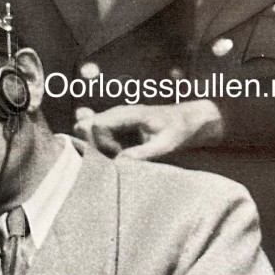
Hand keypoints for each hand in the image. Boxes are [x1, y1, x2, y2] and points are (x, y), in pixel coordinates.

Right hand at [73, 100, 223, 159]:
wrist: (187, 121)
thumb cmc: (178, 131)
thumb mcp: (164, 145)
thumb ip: (142, 153)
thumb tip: (119, 162)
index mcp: (129, 114)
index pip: (96, 125)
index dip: (101, 143)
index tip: (116, 154)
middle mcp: (118, 112)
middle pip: (87, 127)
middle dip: (94, 145)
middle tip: (114, 157)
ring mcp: (115, 118)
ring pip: (90, 130)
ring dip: (98, 147)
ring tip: (117, 156)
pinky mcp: (116, 125)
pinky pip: (98, 135)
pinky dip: (102, 146)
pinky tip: (117, 154)